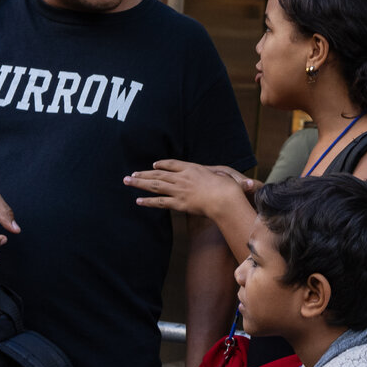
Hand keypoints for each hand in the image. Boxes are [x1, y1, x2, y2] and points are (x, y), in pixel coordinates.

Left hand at [126, 160, 256, 224]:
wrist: (226, 198)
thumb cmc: (230, 188)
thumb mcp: (227, 176)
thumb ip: (222, 177)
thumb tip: (239, 179)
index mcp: (193, 168)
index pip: (172, 164)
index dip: (162, 165)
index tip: (154, 166)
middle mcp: (183, 177)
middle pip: (158, 174)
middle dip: (143, 174)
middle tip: (130, 175)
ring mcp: (180, 190)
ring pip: (155, 185)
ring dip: (140, 184)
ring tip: (128, 182)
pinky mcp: (179, 203)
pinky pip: (160, 202)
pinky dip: (148, 201)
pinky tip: (138, 200)